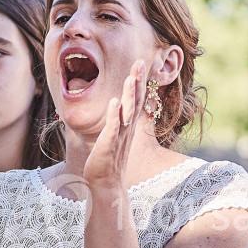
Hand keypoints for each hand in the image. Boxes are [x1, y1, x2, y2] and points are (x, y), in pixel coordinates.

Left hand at [83, 60, 146, 192]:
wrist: (106, 185)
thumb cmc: (108, 161)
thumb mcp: (114, 136)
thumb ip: (117, 120)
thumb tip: (117, 106)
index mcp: (128, 126)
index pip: (136, 99)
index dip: (139, 81)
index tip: (141, 63)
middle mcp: (127, 129)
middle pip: (135, 101)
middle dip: (138, 81)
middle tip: (141, 62)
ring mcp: (119, 137)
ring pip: (127, 112)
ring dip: (129, 95)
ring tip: (130, 77)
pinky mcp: (109, 146)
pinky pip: (113, 128)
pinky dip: (114, 115)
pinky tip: (115, 102)